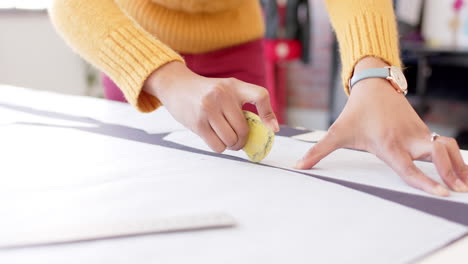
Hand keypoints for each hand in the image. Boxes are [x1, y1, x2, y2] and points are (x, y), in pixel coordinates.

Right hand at [144, 61, 278, 152]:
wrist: (177, 86)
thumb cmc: (207, 92)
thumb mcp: (226, 89)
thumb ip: (241, 105)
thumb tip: (264, 131)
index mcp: (235, 86)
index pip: (260, 96)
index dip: (269, 115)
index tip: (273, 129)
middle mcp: (222, 95)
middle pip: (243, 130)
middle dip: (241, 141)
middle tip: (237, 140)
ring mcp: (208, 108)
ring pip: (230, 140)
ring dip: (230, 145)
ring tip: (224, 138)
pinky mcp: (197, 122)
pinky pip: (217, 146)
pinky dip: (219, 147)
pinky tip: (214, 138)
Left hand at [295, 57, 467, 195]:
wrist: (373, 85)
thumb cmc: (355, 112)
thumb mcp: (336, 132)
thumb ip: (318, 151)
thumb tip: (298, 166)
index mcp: (386, 142)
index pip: (408, 165)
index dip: (424, 180)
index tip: (441, 193)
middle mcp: (407, 139)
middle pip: (437, 154)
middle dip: (451, 171)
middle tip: (460, 192)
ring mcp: (420, 133)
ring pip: (448, 148)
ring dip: (459, 165)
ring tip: (466, 187)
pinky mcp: (425, 131)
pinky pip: (447, 145)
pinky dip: (458, 158)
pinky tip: (462, 173)